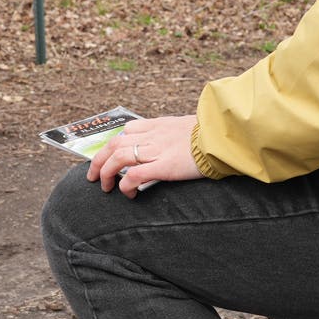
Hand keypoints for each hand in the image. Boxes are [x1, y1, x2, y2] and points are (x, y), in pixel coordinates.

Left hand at [87, 113, 203, 196]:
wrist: (226, 135)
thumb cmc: (214, 134)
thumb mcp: (192, 128)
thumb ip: (179, 136)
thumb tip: (178, 147)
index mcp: (160, 125)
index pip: (128, 130)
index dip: (114, 143)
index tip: (109, 156)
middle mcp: (154, 134)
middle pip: (114, 143)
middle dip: (99, 160)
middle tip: (93, 175)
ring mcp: (157, 149)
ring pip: (118, 157)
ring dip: (106, 173)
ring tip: (105, 187)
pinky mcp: (164, 165)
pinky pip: (134, 175)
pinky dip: (126, 185)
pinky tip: (127, 194)